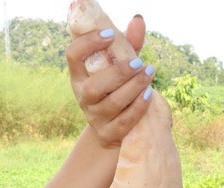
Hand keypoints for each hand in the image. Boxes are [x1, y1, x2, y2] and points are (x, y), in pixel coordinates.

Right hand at [66, 15, 153, 147]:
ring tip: (150, 74)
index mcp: (79, 75)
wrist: (112, 129)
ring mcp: (95, 116)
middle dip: (118, 73)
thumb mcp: (118, 66)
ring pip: (113, 103)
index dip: (88, 43)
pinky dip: (139, 106)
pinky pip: (124, 120)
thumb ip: (127, 45)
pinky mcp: (109, 132)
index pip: (73, 55)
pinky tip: (150, 94)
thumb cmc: (116, 88)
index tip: (109, 34)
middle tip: (138, 62)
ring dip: (133, 87)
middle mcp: (83, 96)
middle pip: (94, 86)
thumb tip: (138, 20)